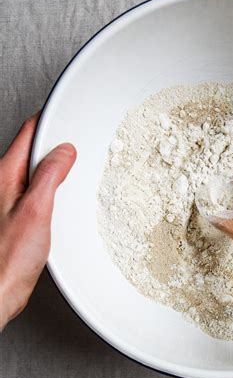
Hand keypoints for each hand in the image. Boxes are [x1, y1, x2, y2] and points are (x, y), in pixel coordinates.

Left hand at [0, 115, 75, 329]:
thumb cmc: (7, 259)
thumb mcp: (36, 210)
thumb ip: (49, 176)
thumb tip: (63, 151)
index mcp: (5, 175)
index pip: (28, 132)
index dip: (51, 119)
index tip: (70, 117)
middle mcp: (4, 184)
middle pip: (32, 149)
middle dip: (56, 143)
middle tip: (78, 142)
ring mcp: (9, 200)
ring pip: (35, 171)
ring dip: (55, 167)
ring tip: (75, 167)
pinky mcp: (17, 217)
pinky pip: (37, 191)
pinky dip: (54, 188)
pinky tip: (64, 197)